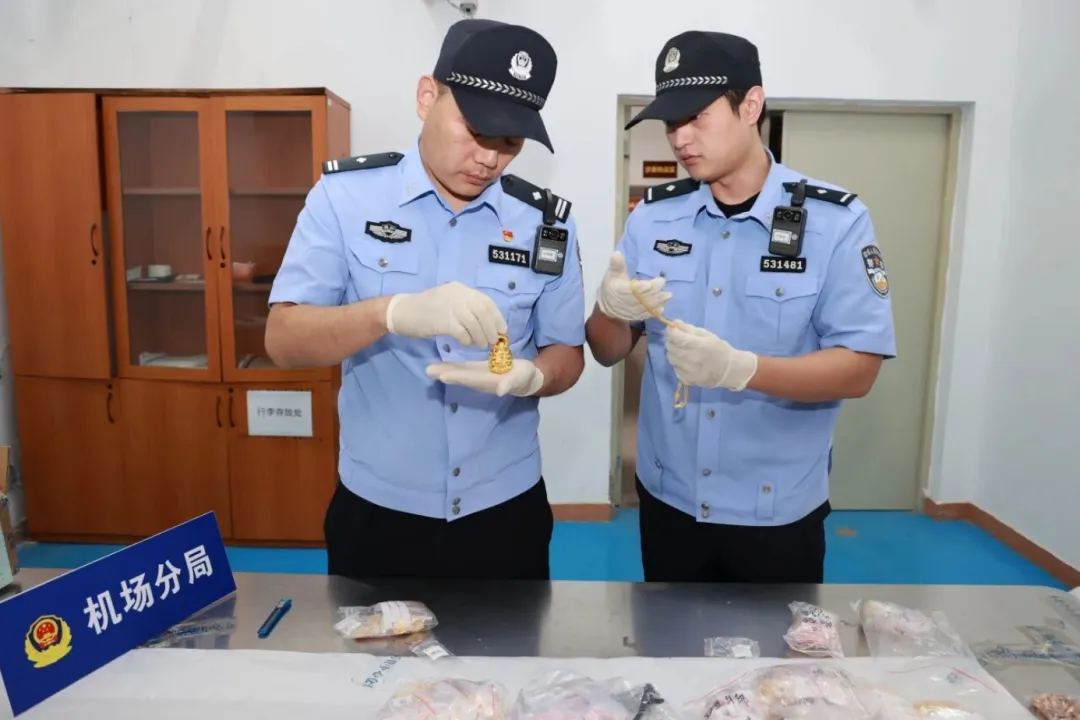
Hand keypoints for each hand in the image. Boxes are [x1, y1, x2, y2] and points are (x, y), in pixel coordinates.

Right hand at [385, 281, 506, 346]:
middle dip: (492, 329)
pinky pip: (463, 333)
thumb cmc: (425, 309)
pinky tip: (466, 344)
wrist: (401, 311)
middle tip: (495, 342)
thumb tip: (486, 322)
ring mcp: (450, 307)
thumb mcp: (448, 301)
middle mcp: (458, 295)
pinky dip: (468, 340)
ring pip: (475, 324)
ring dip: (482, 337)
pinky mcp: (443, 321)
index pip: (486, 301)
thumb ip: (465, 307)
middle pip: (483, 313)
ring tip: (482, 346)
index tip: (502, 329)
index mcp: (460, 289)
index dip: (497, 317)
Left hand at [425, 359, 544, 397]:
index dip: (457, 377)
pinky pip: (463, 369)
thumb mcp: (519, 379)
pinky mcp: (478, 370)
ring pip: (459, 373)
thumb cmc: (523, 377)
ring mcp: (478, 376)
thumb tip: (500, 390)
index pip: (470, 379)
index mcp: (488, 382)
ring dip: (444, 371)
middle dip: (445, 374)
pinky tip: (441, 365)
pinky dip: (451, 367)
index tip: (443, 376)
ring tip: (430, 369)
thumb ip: (510, 384)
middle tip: (429, 371)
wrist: (525, 378)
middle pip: (460, 377)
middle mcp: (480, 380)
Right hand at [596, 251, 671, 322]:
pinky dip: (653, 312)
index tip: (649, 283)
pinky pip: (644, 315)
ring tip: (667, 296)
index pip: (630, 290)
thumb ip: (616, 264)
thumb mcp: (612, 273)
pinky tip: (661, 309)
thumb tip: (616, 252)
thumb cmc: (612, 285)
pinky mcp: (635, 316)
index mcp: (619, 290)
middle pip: (640, 298)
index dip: (640, 288)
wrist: (607, 305)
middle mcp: (624, 302)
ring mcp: (630, 311)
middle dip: (653, 292)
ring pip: (644, 307)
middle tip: (663, 283)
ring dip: (656, 302)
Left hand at [664, 321, 757, 390]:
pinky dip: (677, 363)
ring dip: (673, 352)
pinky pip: (675, 368)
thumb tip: (675, 323)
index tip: (672, 328)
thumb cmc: (719, 349)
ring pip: (670, 358)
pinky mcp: (687, 380)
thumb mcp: (707, 335)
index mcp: (698, 345)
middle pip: (670, 347)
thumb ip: (689, 329)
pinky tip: (686, 362)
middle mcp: (691, 359)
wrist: (729, 370)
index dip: (670, 331)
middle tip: (678, 339)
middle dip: (672, 340)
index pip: (674, 337)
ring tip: (683, 350)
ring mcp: (688, 372)